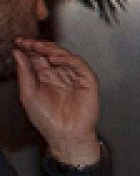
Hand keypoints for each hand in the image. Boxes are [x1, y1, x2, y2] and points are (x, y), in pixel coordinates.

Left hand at [14, 37, 101, 166]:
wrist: (64, 134)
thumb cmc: (48, 120)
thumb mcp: (28, 94)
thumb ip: (24, 74)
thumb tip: (18, 55)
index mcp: (46, 78)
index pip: (38, 58)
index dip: (29, 49)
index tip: (18, 41)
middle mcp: (60, 75)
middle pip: (50, 53)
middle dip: (39, 46)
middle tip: (27, 41)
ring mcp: (73, 77)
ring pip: (64, 56)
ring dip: (51, 49)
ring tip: (38, 47)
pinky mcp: (86, 80)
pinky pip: (78, 64)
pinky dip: (67, 58)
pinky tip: (55, 57)